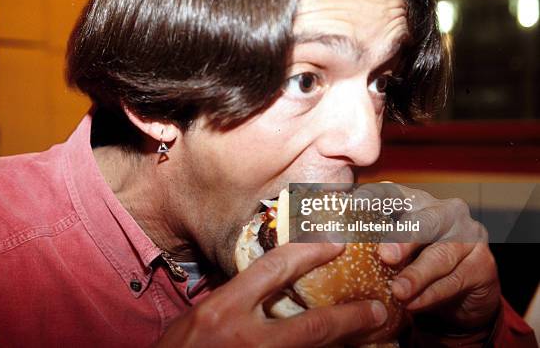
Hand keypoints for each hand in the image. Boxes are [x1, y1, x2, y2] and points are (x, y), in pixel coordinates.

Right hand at [157, 243, 388, 347]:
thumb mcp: (199, 314)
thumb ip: (234, 297)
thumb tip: (268, 279)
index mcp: (225, 308)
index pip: (274, 269)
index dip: (310, 251)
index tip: (336, 242)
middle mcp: (246, 337)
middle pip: (312, 326)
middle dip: (351, 318)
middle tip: (379, 309)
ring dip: (346, 347)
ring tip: (375, 338)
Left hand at [354, 183, 500, 332]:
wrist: (461, 295)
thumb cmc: (415, 264)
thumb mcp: (392, 249)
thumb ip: (368, 240)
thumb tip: (324, 239)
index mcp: (417, 201)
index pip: (393, 194)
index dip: (374, 198)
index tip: (353, 206)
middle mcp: (445, 212)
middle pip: (423, 221)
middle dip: (403, 237)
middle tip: (384, 255)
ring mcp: (468, 236)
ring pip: (440, 255)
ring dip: (416, 275)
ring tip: (398, 291)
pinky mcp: (483, 264)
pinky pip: (454, 280)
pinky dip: (431, 294)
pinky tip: (414, 304)